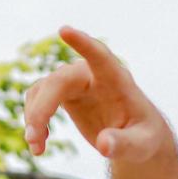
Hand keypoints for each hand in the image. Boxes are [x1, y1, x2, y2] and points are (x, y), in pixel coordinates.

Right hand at [24, 26, 173, 164]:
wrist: (136, 139)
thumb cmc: (144, 138)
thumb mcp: (141, 146)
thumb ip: (125, 144)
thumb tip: (104, 145)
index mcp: (117, 80)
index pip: (100, 56)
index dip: (83, 43)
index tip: (64, 30)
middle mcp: (93, 75)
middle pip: (59, 80)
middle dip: (43, 107)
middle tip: (33, 138)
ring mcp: (76, 82)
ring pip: (43, 89)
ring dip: (34, 116)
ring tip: (36, 148)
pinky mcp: (65, 93)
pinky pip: (39, 99)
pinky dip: (34, 120)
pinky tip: (40, 144)